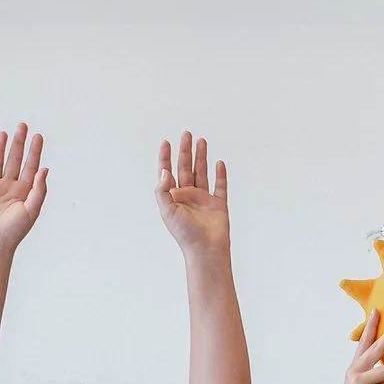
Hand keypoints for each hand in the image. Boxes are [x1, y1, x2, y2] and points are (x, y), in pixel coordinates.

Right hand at [0, 124, 47, 254]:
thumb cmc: (15, 231)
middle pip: (14, 160)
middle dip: (19, 144)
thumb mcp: (32, 210)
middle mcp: (9, 187)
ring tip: (4, 133)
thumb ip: (39, 190)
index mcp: (24, 191)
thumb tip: (45, 169)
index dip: (34, 151)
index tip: (38, 136)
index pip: (31, 167)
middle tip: (23, 126)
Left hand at [155, 131, 229, 255]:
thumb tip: (165, 170)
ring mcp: (204, 199)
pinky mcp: (219, 204)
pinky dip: (220, 174)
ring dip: (201, 157)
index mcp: (173, 196)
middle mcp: (188, 195)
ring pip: (202, 172)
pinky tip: (219, 163)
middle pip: (186, 167)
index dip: (165, 157)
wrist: (206, 249)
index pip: (167, 171)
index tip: (166, 143)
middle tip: (186, 134)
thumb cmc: (184, 234)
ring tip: (201, 141)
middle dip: (185, 151)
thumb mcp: (166, 210)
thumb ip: (162, 190)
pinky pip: (220, 186)